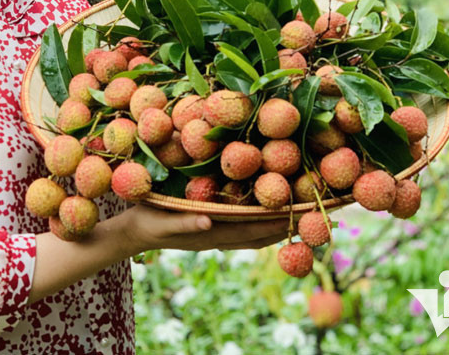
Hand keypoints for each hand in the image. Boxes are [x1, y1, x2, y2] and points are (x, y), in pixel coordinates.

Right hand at [112, 203, 290, 254]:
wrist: (134, 232)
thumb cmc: (147, 222)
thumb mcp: (162, 221)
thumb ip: (185, 221)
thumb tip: (209, 220)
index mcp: (212, 233)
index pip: (253, 230)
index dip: (276, 223)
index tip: (301, 214)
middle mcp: (220, 236)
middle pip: (261, 234)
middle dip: (286, 226)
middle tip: (313, 213)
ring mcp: (217, 233)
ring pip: (255, 233)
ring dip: (277, 226)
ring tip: (301, 215)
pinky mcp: (213, 227)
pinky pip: (244, 227)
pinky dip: (261, 222)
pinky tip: (269, 212)